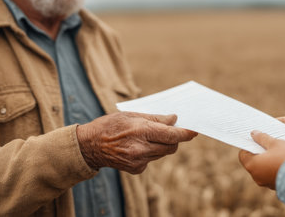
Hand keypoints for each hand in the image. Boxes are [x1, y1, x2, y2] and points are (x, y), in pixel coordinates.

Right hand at [76, 112, 197, 173]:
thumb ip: (155, 118)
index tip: (194, 130)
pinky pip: (152, 160)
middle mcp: (141, 148)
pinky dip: (151, 152)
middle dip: (174, 139)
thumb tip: (173, 119)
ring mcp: (139, 161)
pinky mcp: (136, 169)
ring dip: (161, 145)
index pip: (171, 135)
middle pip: (171, 147)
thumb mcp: (131, 114)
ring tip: (147, 136)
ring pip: (162, 153)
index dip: (185, 133)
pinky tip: (137, 146)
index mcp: (140, 131)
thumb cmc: (110, 125)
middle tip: (170, 130)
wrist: (89, 146)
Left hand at [239, 131, 284, 188]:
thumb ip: (263, 138)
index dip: (249, 145)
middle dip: (259, 152)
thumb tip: (253, 134)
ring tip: (277, 151)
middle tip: (267, 143)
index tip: (256, 140)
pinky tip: (282, 161)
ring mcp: (265, 182)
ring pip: (262, 168)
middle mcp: (256, 175)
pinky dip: (273, 168)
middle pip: (252, 161)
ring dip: (267, 160)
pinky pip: (270, 174)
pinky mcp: (274, 185)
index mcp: (252, 164)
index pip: (243, 154)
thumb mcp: (275, 143)